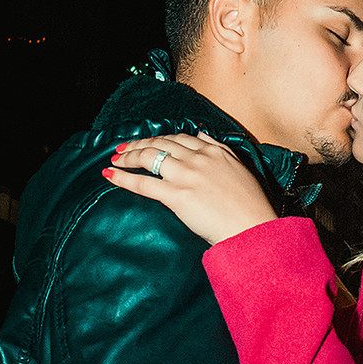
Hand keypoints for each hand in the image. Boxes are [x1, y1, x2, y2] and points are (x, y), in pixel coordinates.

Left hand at [103, 132, 278, 245]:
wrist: (251, 228)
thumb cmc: (249, 205)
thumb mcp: (239, 167)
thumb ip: (220, 148)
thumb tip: (202, 135)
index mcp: (213, 152)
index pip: (179, 138)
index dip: (158, 138)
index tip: (147, 142)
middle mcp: (197, 159)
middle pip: (160, 143)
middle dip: (138, 144)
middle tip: (123, 148)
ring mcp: (186, 176)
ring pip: (149, 157)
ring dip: (127, 157)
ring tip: (115, 160)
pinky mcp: (177, 196)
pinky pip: (144, 184)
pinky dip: (123, 178)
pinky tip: (110, 175)